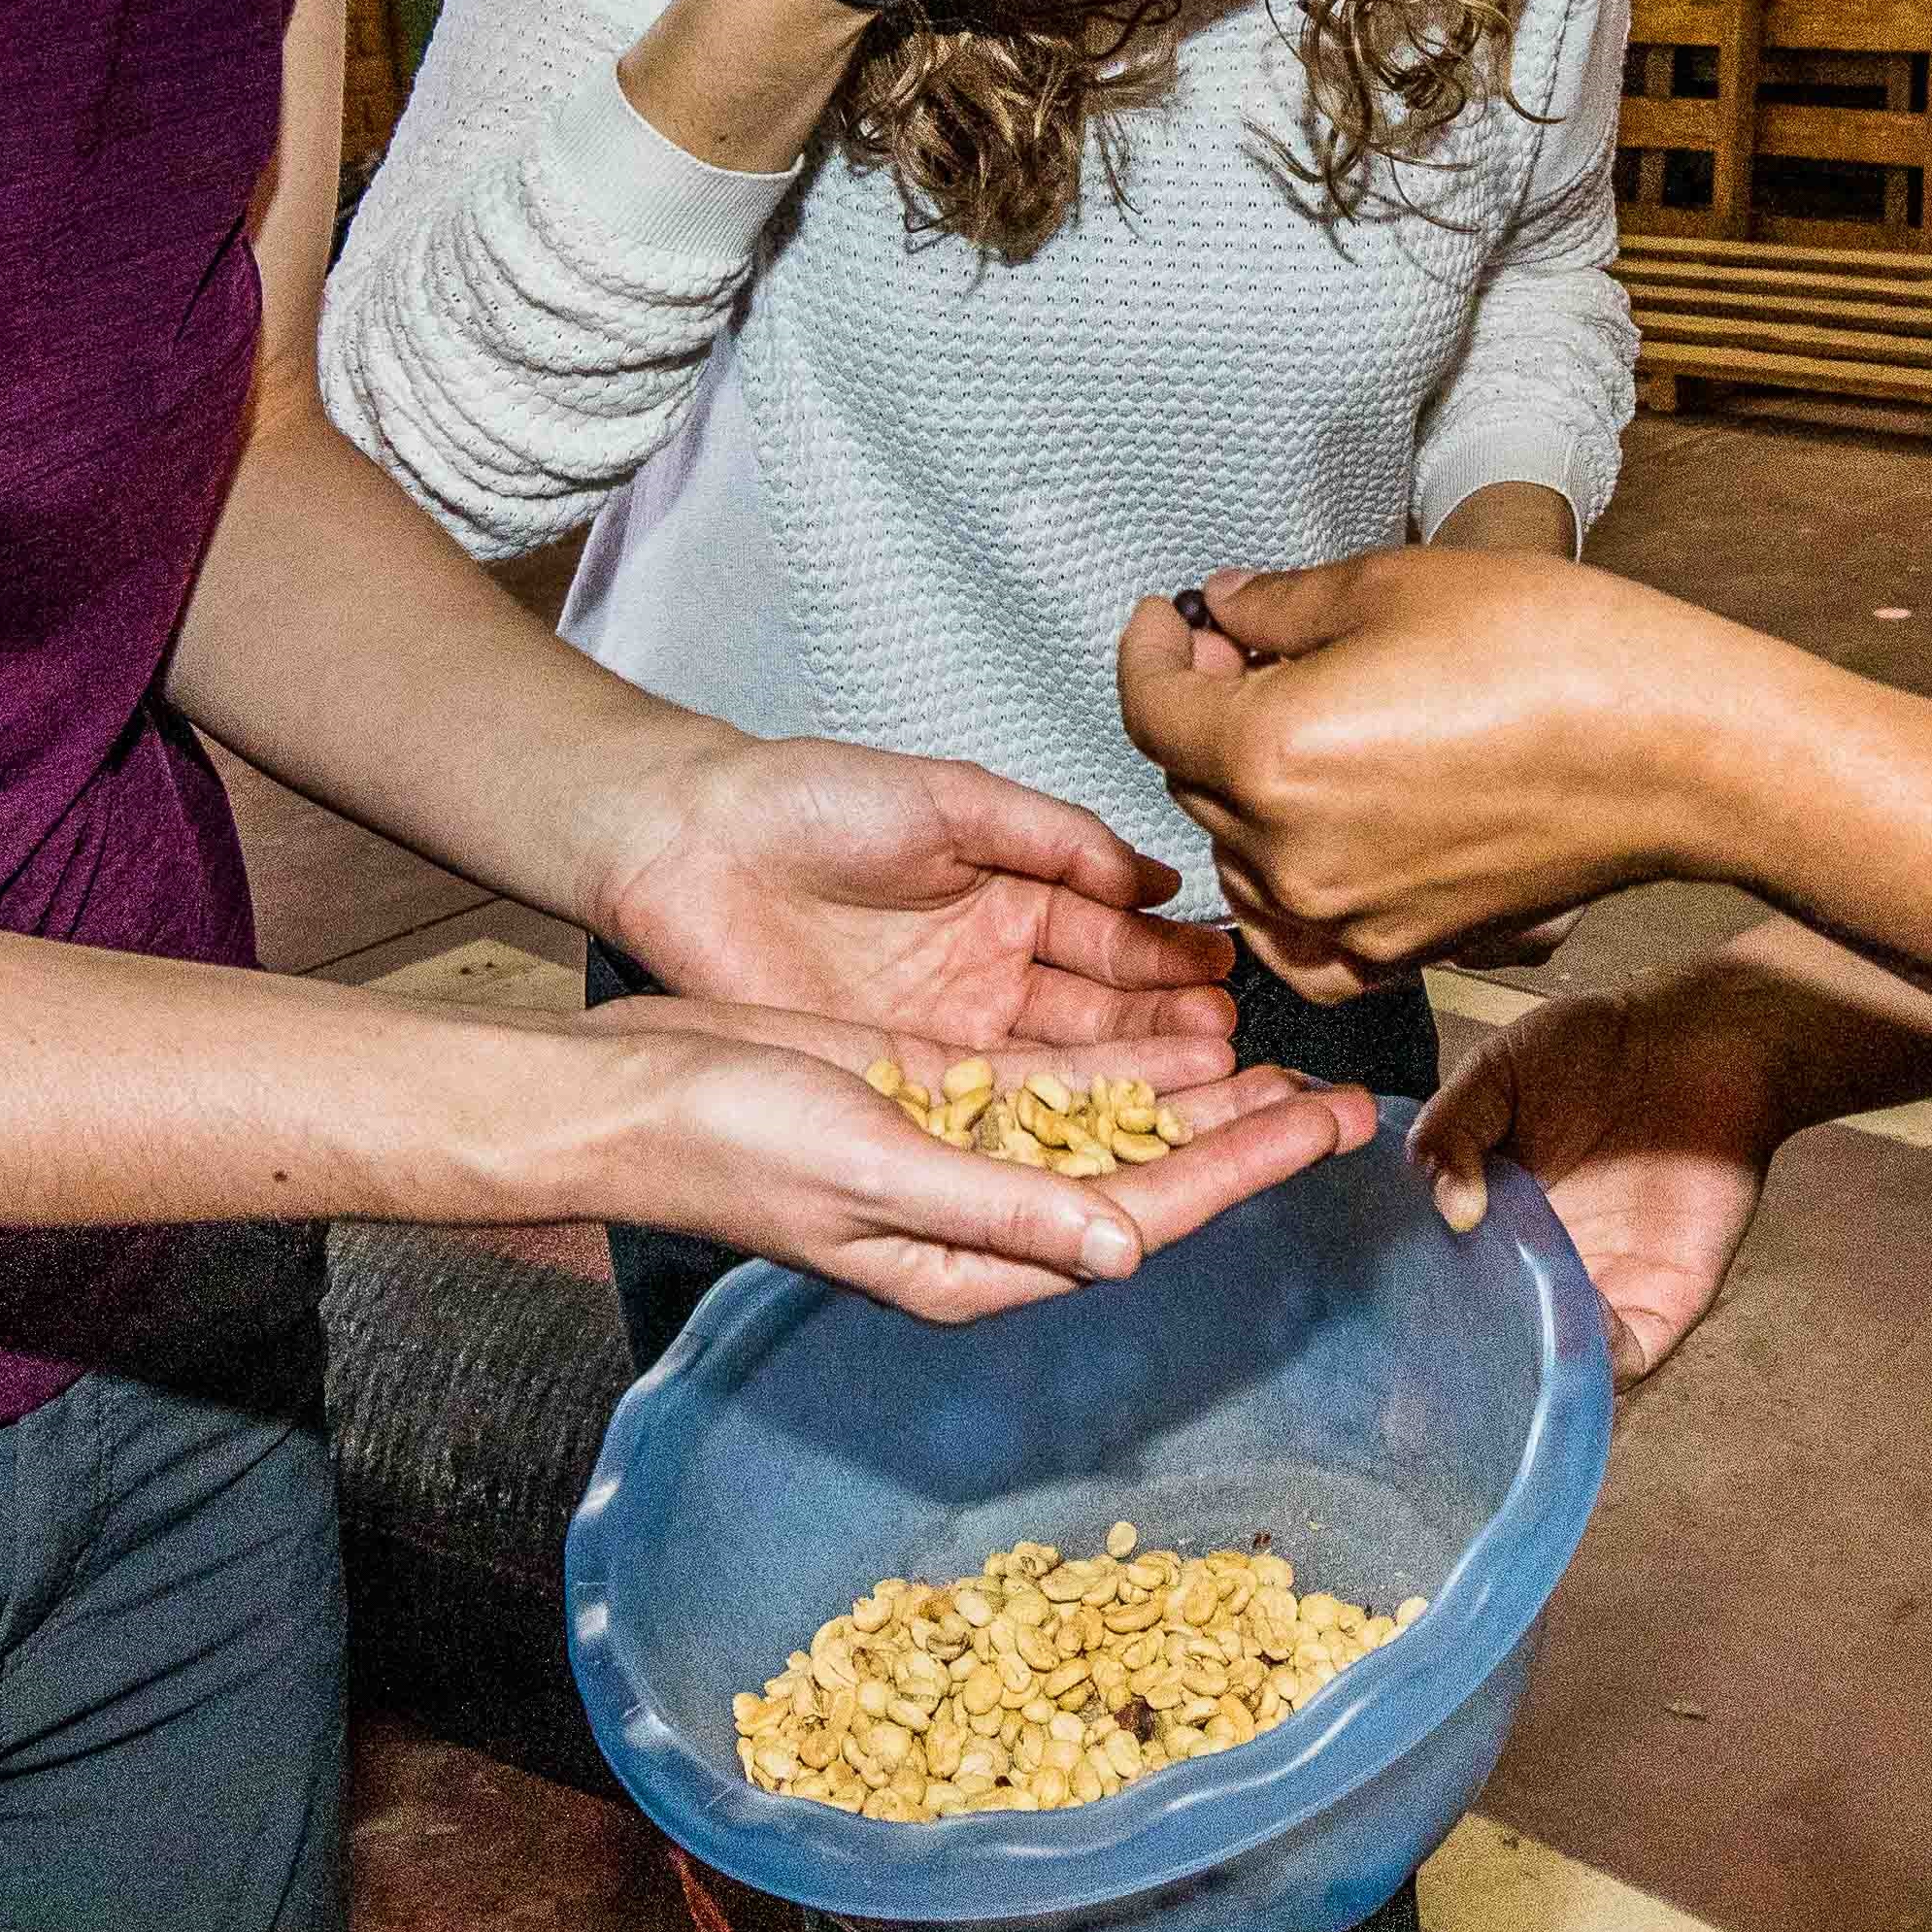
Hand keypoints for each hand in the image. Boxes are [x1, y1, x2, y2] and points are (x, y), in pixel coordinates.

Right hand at [576, 996, 1383, 1323]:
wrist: (633, 1091)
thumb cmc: (730, 1141)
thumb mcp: (875, 1170)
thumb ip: (1001, 1209)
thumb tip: (1124, 1246)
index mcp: (980, 1260)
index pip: (1145, 1212)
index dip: (1245, 1168)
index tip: (1326, 1127)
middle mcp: (988, 1217)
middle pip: (1151, 1176)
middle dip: (1250, 1138)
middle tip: (1348, 1098)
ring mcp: (967, 1155)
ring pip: (1115, 1127)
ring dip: (1200, 1098)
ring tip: (1291, 1066)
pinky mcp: (940, 1096)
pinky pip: (1057, 1084)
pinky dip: (1125, 1065)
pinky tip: (1184, 1039)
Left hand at [598, 733, 1239, 1058]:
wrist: (690, 847)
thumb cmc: (810, 801)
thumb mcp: (949, 799)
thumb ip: (1052, 836)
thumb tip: (1152, 880)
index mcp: (1012, 894)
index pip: (1112, 939)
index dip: (1169, 962)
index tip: (1229, 981)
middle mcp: (992, 971)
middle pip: (1101, 1015)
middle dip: (1173, 1036)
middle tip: (1240, 1055)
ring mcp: (949, 1030)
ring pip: (1060, 1069)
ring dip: (1133, 1084)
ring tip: (1206, 1094)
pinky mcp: (899, 1076)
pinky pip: (991, 1106)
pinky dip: (1052, 1121)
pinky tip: (1109, 1133)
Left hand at [1114, 552, 1771, 995]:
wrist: (1675, 751)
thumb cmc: (1550, 649)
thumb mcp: (1393, 587)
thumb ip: (1281, 606)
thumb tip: (1223, 609)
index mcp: (1268, 755)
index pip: (1151, 706)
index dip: (1150, 649)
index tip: (1170, 617)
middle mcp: (1291, 854)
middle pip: (1192, 781)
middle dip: (1202, 709)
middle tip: (1240, 652)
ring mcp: (1348, 917)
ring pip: (1242, 858)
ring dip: (1243, 795)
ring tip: (1293, 730)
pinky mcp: (1406, 953)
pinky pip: (1305, 941)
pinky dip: (1288, 894)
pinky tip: (1310, 844)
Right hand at [1411, 973, 1805, 1384]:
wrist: (1696, 1039)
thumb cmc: (1592, 1050)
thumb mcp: (1495, 1074)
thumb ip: (1451, 1133)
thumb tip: (1449, 1210)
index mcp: (1489, 1224)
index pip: (1441, 1288)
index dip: (1413, 1310)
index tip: (1380, 1322)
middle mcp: (1538, 1268)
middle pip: (1492, 1341)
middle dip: (1461, 1361)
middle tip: (1424, 1369)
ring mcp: (1598, 1289)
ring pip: (1553, 1363)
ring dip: (1524, 1367)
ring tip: (1497, 1349)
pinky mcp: (1661, 1301)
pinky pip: (1623, 1357)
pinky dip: (1595, 1359)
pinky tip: (1572, 1326)